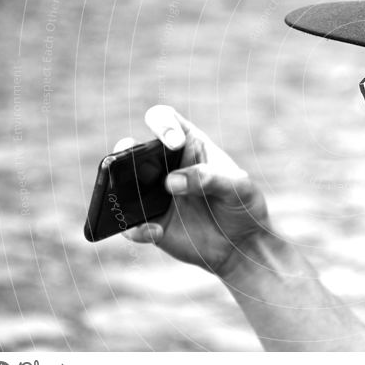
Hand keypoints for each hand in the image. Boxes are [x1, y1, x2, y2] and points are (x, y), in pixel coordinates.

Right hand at [117, 105, 270, 276]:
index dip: (163, 124)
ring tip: (130, 199)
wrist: (243, 245)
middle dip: (126, 149)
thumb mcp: (238, 187)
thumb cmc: (243, 206)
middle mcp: (166, 167)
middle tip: (132, 157)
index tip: (175, 143)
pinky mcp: (152, 224)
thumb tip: (171, 182)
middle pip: (132, 148)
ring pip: (123, 185)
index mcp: (190, 146)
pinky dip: (137, 228)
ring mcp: (155, 195)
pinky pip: (131, 224)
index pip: (166, 120)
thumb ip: (210, 178)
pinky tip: (157, 232)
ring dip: (120, 189)